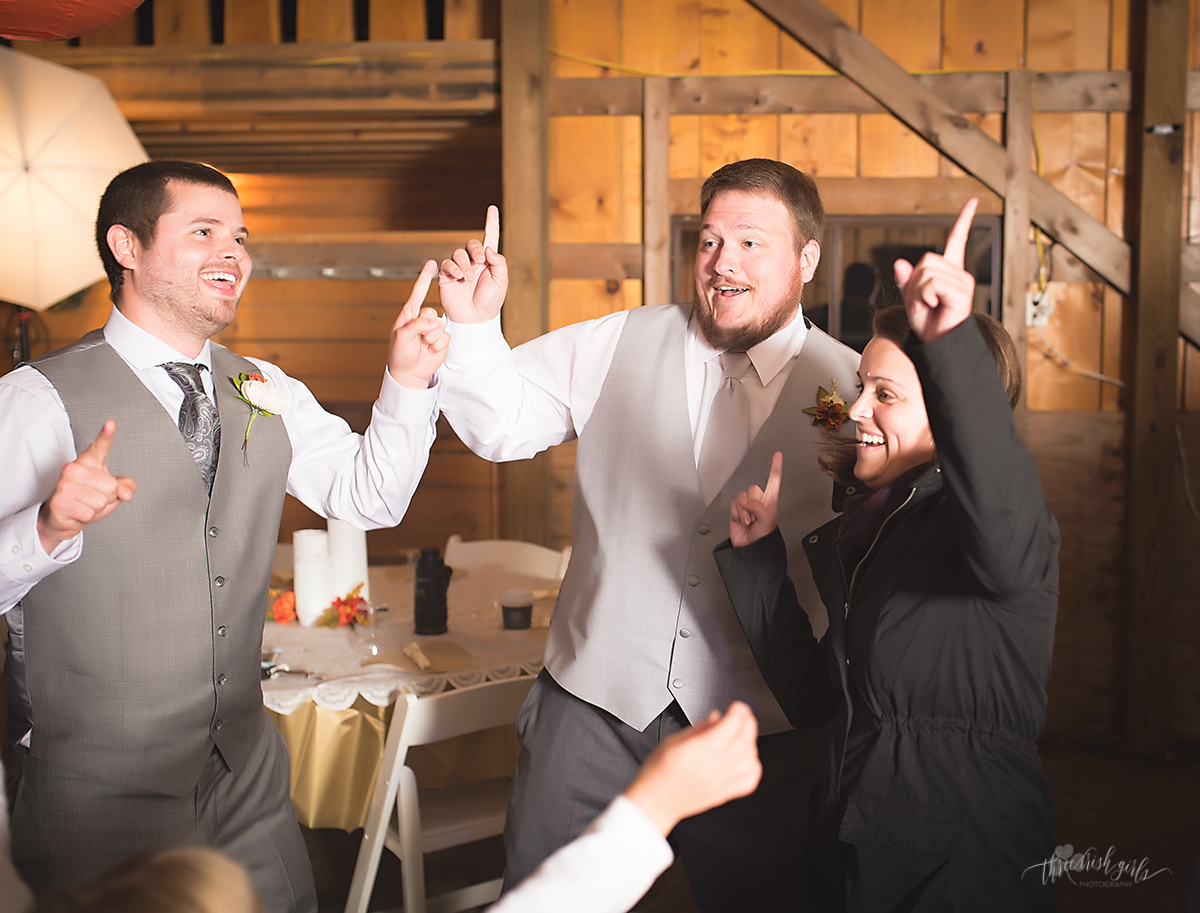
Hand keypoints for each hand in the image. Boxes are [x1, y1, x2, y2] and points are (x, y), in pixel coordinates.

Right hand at [37, 420, 136, 553]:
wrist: (62, 517)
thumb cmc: (87, 499)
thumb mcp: (111, 491)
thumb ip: (125, 486)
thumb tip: (127, 492)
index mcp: (89, 462)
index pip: (100, 447)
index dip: (106, 435)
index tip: (110, 424)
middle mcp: (74, 469)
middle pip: (111, 486)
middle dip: (107, 498)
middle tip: (92, 498)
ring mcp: (65, 484)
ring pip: (101, 501)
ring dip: (96, 508)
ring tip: (84, 504)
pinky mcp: (60, 501)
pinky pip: (89, 513)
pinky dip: (87, 517)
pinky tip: (77, 512)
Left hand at [388, 259, 450, 388]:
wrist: (410, 373)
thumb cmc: (400, 354)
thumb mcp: (402, 336)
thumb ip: (417, 324)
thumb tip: (434, 320)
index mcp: (408, 314)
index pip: (418, 292)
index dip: (425, 277)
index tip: (432, 263)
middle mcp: (421, 319)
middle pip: (431, 312)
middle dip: (426, 327)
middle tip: (419, 339)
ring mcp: (432, 329)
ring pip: (440, 325)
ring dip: (432, 338)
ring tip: (423, 346)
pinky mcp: (441, 339)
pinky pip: (446, 336)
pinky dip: (438, 345)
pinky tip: (430, 350)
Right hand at [438, 205, 507, 324]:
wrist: (474, 319)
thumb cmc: (490, 302)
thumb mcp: (501, 282)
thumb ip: (498, 262)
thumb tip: (488, 247)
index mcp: (489, 261)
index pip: (490, 238)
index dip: (491, 222)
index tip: (492, 208)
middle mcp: (474, 262)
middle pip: (471, 244)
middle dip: (475, 250)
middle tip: (480, 262)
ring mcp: (460, 268)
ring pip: (458, 253)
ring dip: (464, 263)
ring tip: (468, 278)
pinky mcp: (447, 276)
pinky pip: (446, 263)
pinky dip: (453, 267)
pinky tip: (459, 277)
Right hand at [623, 701, 760, 835]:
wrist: (655, 801)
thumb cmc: (658, 771)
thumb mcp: (673, 740)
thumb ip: (699, 727)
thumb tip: (717, 716)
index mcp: (697, 751)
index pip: (728, 728)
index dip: (738, 712)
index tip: (737, 706)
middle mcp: (711, 767)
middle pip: (742, 742)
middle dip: (747, 722)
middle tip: (743, 714)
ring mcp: (720, 782)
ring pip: (749, 760)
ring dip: (751, 743)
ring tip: (744, 734)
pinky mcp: (724, 794)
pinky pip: (749, 780)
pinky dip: (753, 766)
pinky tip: (747, 757)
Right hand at [729, 451, 781, 547]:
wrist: (750, 549)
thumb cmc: (764, 537)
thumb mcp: (768, 520)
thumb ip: (758, 506)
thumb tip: (746, 500)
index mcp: (771, 501)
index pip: (774, 480)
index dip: (775, 467)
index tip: (778, 455)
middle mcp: (760, 501)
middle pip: (753, 488)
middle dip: (752, 502)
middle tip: (755, 515)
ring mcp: (748, 506)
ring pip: (742, 496)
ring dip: (744, 510)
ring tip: (749, 521)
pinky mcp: (737, 510)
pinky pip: (734, 504)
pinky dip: (737, 513)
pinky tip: (742, 521)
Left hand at [893, 197, 977, 343]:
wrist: (938, 344)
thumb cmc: (929, 324)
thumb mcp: (912, 299)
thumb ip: (906, 281)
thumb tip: (899, 263)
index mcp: (950, 272)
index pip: (957, 240)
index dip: (964, 220)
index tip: (973, 201)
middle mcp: (959, 274)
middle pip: (926, 260)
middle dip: (914, 282)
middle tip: (923, 302)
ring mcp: (963, 283)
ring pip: (926, 272)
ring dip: (918, 292)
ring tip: (928, 306)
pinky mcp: (962, 292)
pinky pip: (931, 283)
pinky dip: (924, 296)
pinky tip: (934, 306)